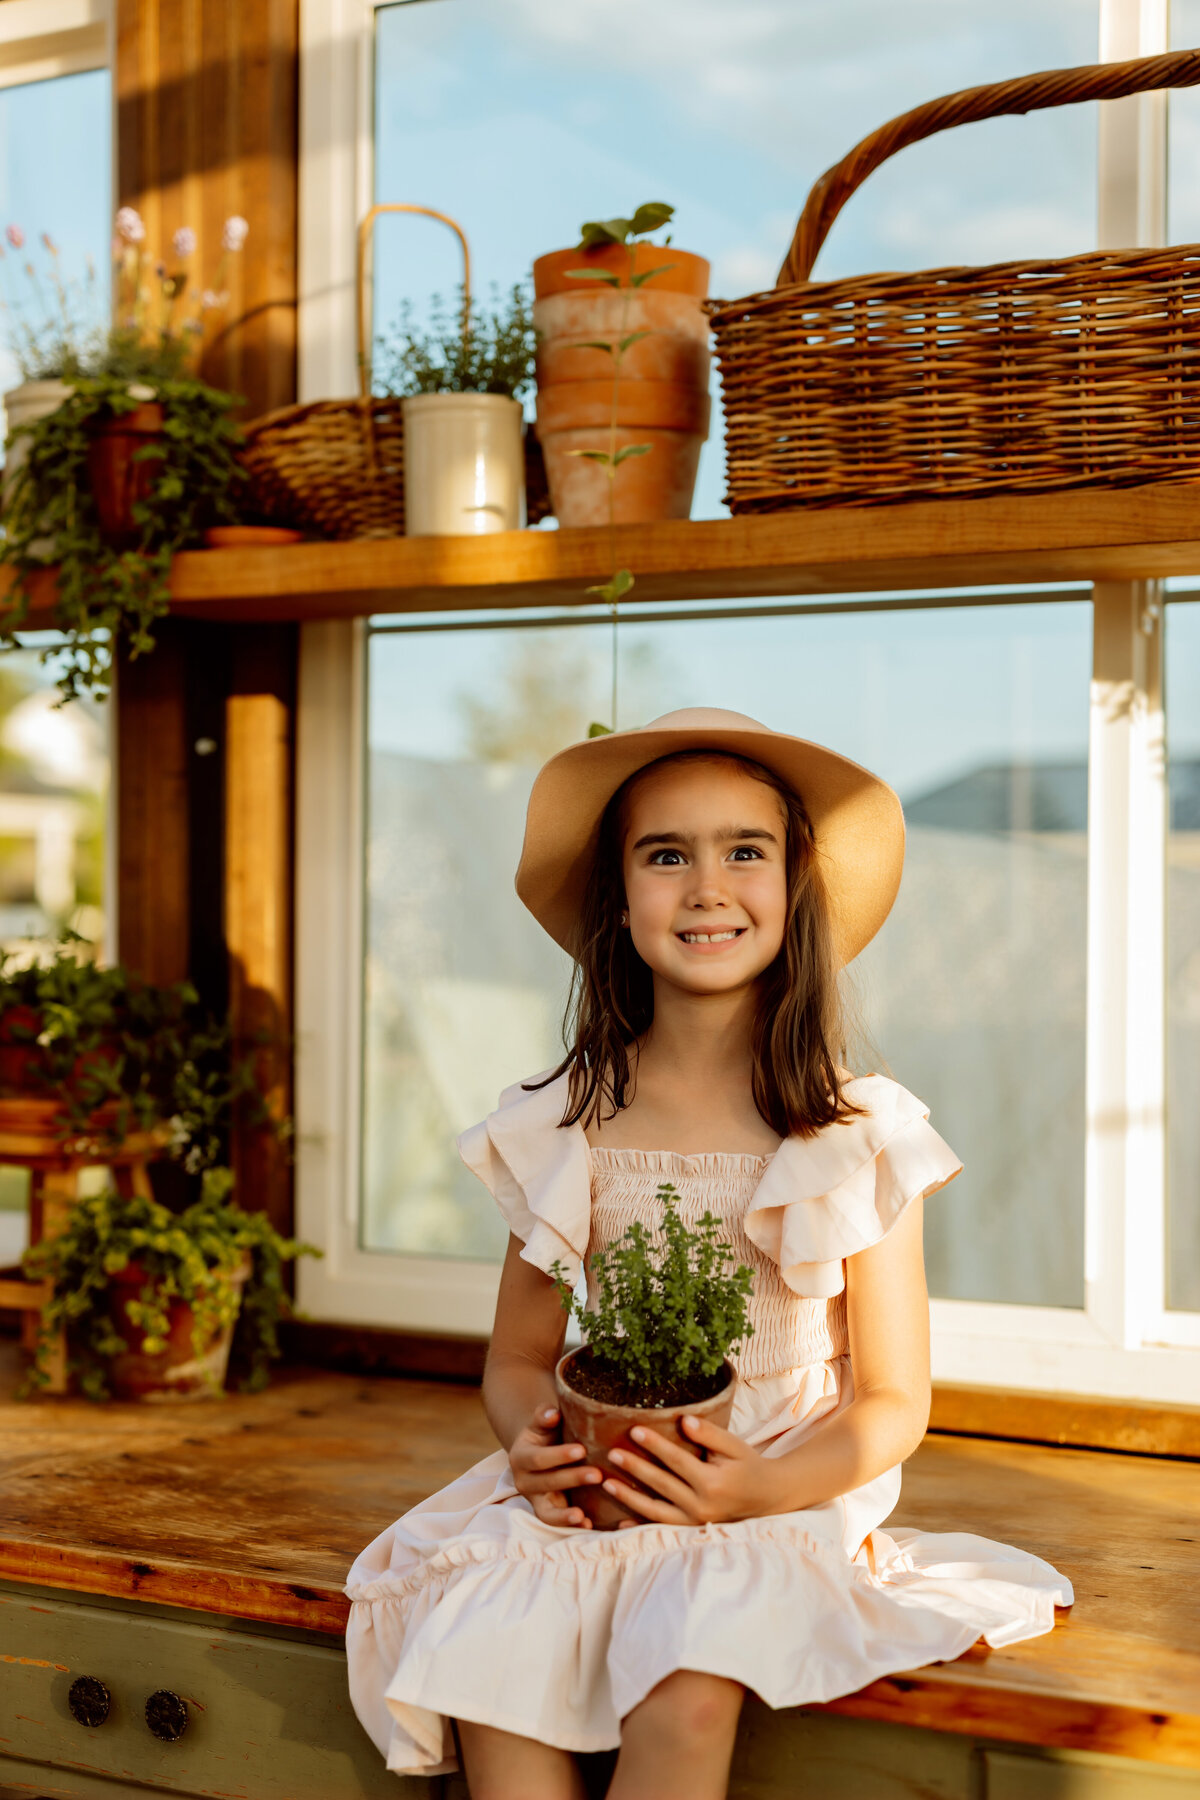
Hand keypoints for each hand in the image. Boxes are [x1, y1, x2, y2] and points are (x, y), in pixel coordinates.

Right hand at [508, 1405, 603, 1528]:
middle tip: (598, 1475)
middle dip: (572, 1479)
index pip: (539, 1458)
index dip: (559, 1455)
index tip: (582, 1450)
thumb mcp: (542, 1424)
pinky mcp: (546, 1513)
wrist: (541, 1453)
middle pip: (547, 1483)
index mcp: (520, 1456)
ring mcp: (534, 1500)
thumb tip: (553, 1413)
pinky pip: (555, 1523)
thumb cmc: (547, 1434)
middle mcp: (523, 1481)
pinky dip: (570, 1526)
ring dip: (565, 1515)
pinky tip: (588, 1526)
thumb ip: (544, 1416)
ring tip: (583, 1516)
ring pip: (546, 1511)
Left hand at [604, 1416, 783, 1525]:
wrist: (766, 1497)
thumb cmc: (748, 1465)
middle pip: (661, 1485)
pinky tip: (619, 1524)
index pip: (677, 1460)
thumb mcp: (734, 1445)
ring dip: (629, 1497)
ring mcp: (695, 1522)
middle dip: (635, 1468)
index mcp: (713, 1483)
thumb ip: (709, 1433)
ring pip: (655, 1511)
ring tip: (606, 1484)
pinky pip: (661, 1529)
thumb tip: (684, 1420)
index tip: (633, 1430)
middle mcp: (702, 1506)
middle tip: (611, 1454)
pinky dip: (640, 1527)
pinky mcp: (692, 1530)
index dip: (655, 1445)